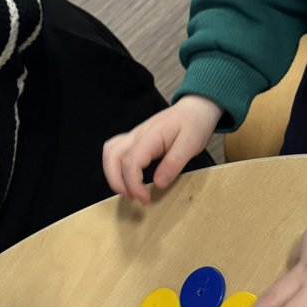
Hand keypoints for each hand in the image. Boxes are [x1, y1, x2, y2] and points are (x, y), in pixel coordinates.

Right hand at [102, 95, 221, 203]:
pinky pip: (116, 150)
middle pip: (113, 156)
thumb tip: (157, 184)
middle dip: (116, 181)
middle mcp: (137, 134)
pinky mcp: (135, 139)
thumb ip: (174, 163)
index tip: (145, 199)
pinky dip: (115, 166)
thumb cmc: (195, 123)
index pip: (131, 161)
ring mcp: (134, 135)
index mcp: (151, 135)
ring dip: (112, 174)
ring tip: (127, 191)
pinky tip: (126, 177)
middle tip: (132, 198)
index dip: (133, 184)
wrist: (195, 107)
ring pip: (110, 152)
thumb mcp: (191, 144)